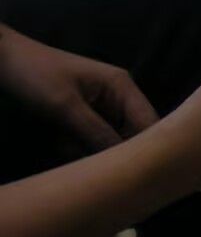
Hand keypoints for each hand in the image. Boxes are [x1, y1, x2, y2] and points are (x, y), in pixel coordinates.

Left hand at [0, 26, 156, 152]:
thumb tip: (125, 163)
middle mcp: (118, 98)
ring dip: (87, 149)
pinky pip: (91, 141)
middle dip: (109, 151)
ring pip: (109, 143)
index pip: (149, 124)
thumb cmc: (35, 75)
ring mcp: (102, 109)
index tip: (141, 175)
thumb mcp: (66, 106)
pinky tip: (57, 137)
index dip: (149, 150)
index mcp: (122, 87)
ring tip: (62, 139)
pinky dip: (75, 145)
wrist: (2, 61)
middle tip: (83, 153)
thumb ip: (98, 133)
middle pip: (131, 137)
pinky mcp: (85, 118)